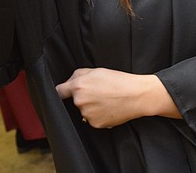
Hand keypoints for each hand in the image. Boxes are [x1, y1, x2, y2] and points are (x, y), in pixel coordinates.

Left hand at [56, 68, 179, 128]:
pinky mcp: (95, 124)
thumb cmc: (118, 81)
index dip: (62, 91)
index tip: (63, 93)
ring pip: (84, 111)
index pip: (59, 91)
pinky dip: (99, 115)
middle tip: (98, 93)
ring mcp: (87, 114)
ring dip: (91, 107)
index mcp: (78, 86)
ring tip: (106, 100)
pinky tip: (109, 108)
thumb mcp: (97, 70)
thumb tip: (68, 82)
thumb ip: (78, 75)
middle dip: (82, 97)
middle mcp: (80, 101)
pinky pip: (92, 119)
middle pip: (74, 101)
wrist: (136, 95)